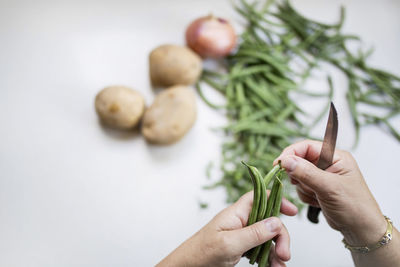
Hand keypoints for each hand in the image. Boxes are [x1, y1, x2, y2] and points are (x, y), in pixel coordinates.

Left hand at [156, 191, 297, 266]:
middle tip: (285, 254)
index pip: (259, 196)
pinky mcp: (242, 247)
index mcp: (236, 213)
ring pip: (268, 237)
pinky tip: (273, 266)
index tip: (292, 211)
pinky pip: (262, 249)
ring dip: (277, 250)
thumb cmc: (202, 253)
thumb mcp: (229, 244)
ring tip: (279, 265)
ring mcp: (242, 235)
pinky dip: (270, 258)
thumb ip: (254, 233)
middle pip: (269, 220)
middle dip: (280, 235)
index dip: (276, 199)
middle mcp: (241, 221)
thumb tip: (276, 222)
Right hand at [274, 139, 386, 245]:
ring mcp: (322, 176)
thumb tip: (286, 161)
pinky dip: (305, 195)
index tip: (278, 164)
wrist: (361, 230)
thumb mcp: (329, 188)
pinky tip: (317, 202)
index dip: (291, 153)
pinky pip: (301, 186)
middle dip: (299, 175)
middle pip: (300, 160)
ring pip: (298, 175)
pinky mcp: (317, 187)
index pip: (307, 146)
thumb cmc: (354, 207)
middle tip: (304, 185)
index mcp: (335, 156)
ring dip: (303, 187)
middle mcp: (328, 163)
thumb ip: (306, 173)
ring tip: (317, 196)